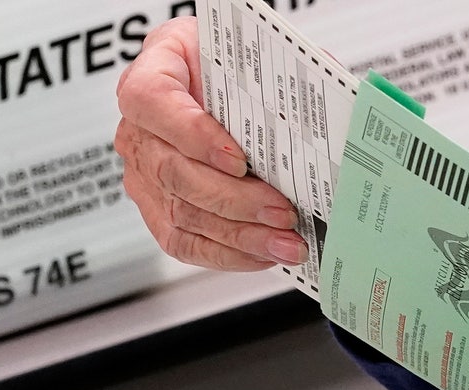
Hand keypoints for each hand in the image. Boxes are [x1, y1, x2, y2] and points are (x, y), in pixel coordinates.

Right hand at [114, 17, 306, 270]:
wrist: (223, 87)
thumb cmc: (234, 71)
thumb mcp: (257, 57)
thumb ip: (281, 78)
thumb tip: (328, 111)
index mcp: (155, 72)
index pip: (154, 101)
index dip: (194, 134)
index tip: (240, 159)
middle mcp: (139, 127)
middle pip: (174, 171)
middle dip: (235, 199)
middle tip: (283, 211)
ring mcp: (144, 173)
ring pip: (182, 214)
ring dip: (241, 235)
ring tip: (285, 243)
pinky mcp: (158, 210)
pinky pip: (185, 242)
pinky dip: (228, 254)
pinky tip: (263, 254)